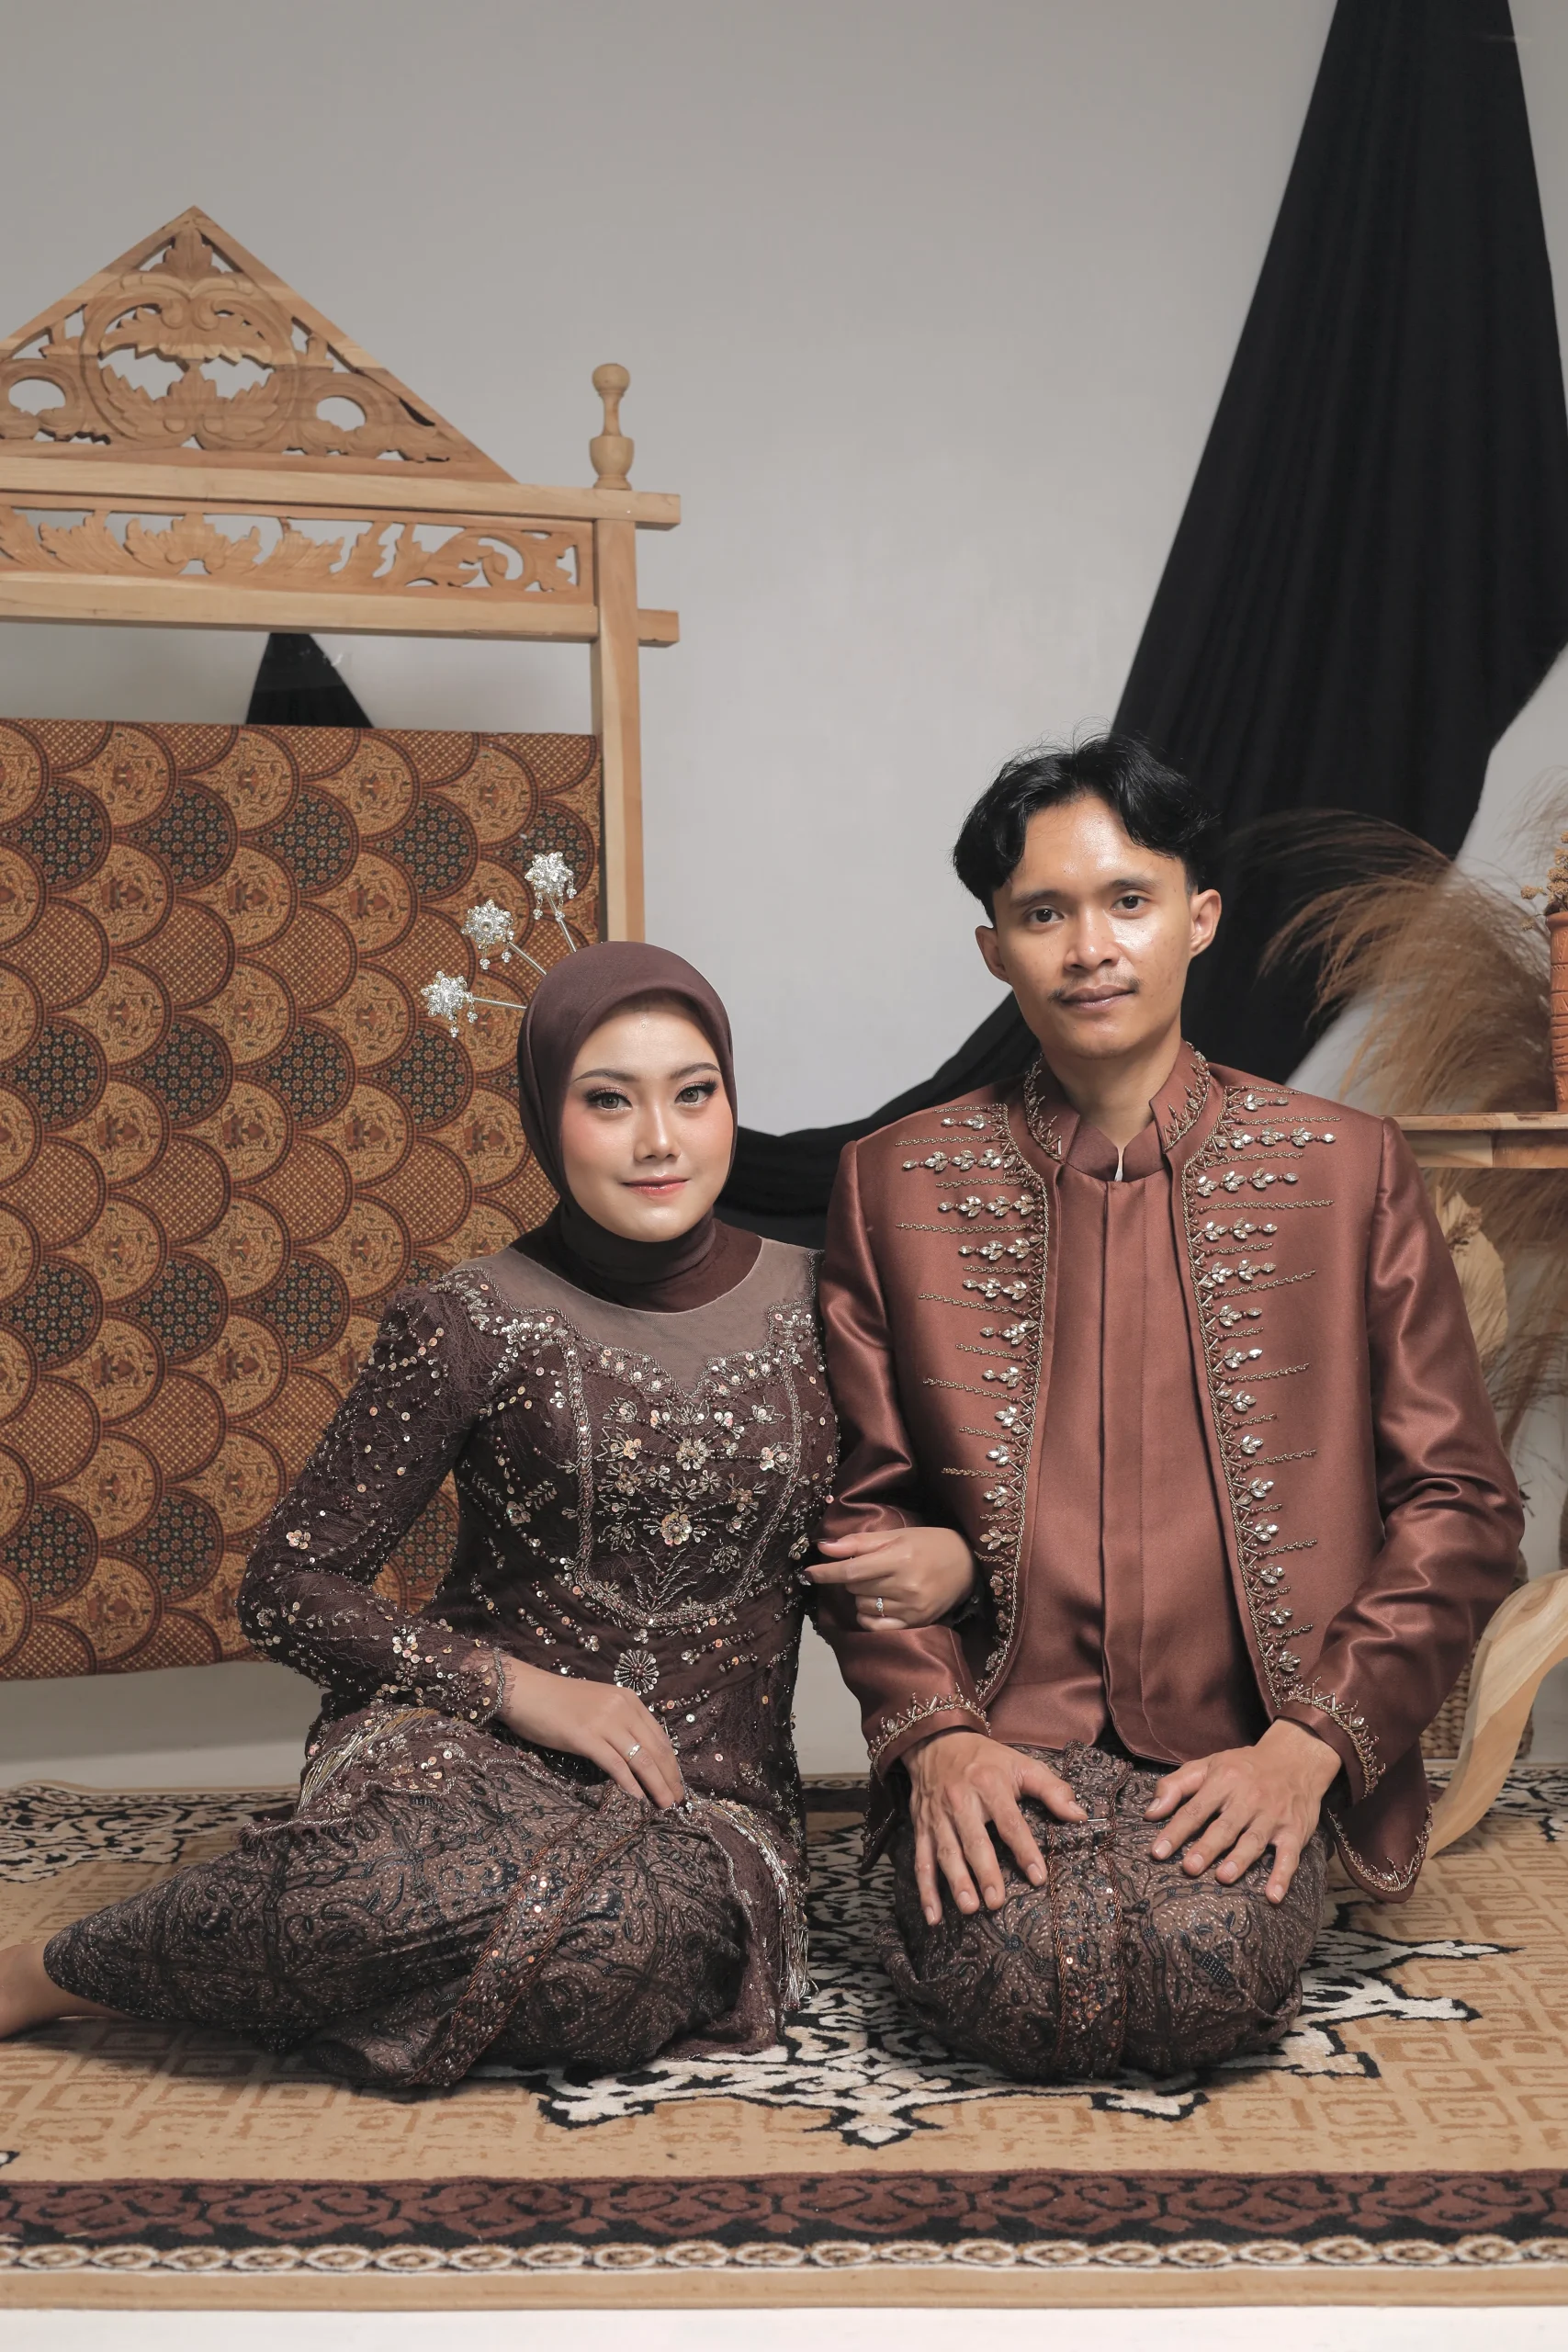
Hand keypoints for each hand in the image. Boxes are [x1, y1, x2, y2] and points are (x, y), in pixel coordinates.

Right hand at [495, 1656, 684, 1807]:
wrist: (526, 1691)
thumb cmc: (558, 1701)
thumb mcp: (599, 1706)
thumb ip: (620, 1723)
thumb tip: (637, 1753)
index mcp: (629, 1700)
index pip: (660, 1736)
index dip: (672, 1763)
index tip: (677, 1783)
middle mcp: (622, 1708)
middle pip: (656, 1749)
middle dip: (670, 1778)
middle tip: (678, 1801)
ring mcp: (605, 1722)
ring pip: (641, 1759)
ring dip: (657, 1786)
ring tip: (665, 1806)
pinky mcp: (585, 1737)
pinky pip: (615, 1765)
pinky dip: (630, 1785)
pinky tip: (637, 1799)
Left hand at [810, 1523, 974, 1627]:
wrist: (967, 1564)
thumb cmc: (929, 1544)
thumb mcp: (896, 1536)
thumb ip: (858, 1543)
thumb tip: (823, 1547)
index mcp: (900, 1559)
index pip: (851, 1571)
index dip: (825, 1572)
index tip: (808, 1572)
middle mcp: (905, 1586)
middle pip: (855, 1588)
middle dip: (852, 1578)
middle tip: (869, 1568)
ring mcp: (911, 1608)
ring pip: (863, 1607)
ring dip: (862, 1596)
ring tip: (880, 1583)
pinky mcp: (916, 1623)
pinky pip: (876, 1626)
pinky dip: (869, 1615)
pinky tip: (878, 1604)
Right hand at [905, 1732, 1084, 1924]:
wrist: (935, 1741)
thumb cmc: (985, 1759)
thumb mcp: (1020, 1764)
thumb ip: (1052, 1789)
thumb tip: (1080, 1816)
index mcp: (989, 1785)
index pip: (1010, 1822)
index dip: (1024, 1849)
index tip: (1038, 1876)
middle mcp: (961, 1801)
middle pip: (974, 1840)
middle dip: (985, 1872)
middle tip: (997, 1902)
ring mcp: (938, 1817)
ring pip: (946, 1852)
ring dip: (956, 1881)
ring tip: (970, 1908)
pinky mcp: (922, 1828)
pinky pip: (921, 1861)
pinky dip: (925, 1891)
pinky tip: (933, 1916)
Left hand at [1144, 1720, 1340, 1901]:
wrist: (1296, 1759)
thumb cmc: (1244, 1767)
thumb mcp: (1208, 1765)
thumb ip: (1176, 1786)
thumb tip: (1150, 1813)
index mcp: (1224, 1781)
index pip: (1195, 1809)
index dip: (1176, 1831)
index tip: (1157, 1851)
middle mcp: (1248, 1799)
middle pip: (1224, 1826)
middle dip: (1207, 1847)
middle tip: (1189, 1867)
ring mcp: (1273, 1816)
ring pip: (1253, 1840)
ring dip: (1239, 1860)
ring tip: (1223, 1876)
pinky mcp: (1294, 1832)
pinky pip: (1289, 1856)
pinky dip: (1282, 1876)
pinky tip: (1273, 1896)